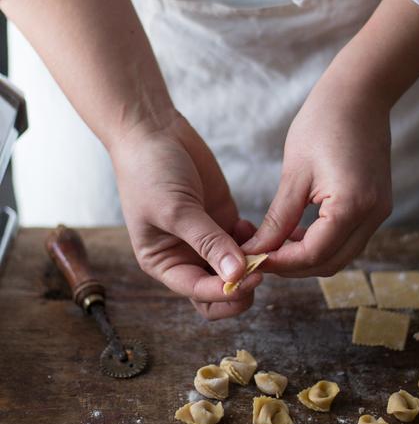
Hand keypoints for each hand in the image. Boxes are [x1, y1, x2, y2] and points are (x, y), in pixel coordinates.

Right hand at [110, 112, 260, 318]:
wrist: (153, 132)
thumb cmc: (149, 172)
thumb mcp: (176, 210)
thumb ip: (208, 243)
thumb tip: (237, 276)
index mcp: (163, 262)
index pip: (198, 291)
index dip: (225, 291)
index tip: (251, 278)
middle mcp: (185, 256)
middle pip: (217, 290)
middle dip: (241, 287)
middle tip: (261, 271)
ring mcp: (207, 239)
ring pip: (235, 269)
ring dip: (252, 264)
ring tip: (263, 247)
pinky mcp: (223, 220)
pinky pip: (245, 243)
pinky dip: (256, 242)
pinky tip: (256, 228)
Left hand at [241, 61, 392, 276]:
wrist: (359, 94)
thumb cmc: (323, 123)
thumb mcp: (294, 175)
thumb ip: (278, 219)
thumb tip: (256, 250)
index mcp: (352, 205)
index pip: (314, 255)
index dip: (280, 264)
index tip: (253, 260)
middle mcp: (372, 215)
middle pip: (329, 264)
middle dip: (292, 267)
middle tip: (260, 257)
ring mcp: (378, 212)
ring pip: (339, 255)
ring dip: (306, 257)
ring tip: (274, 244)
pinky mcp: (376, 206)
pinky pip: (347, 239)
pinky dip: (321, 243)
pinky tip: (296, 232)